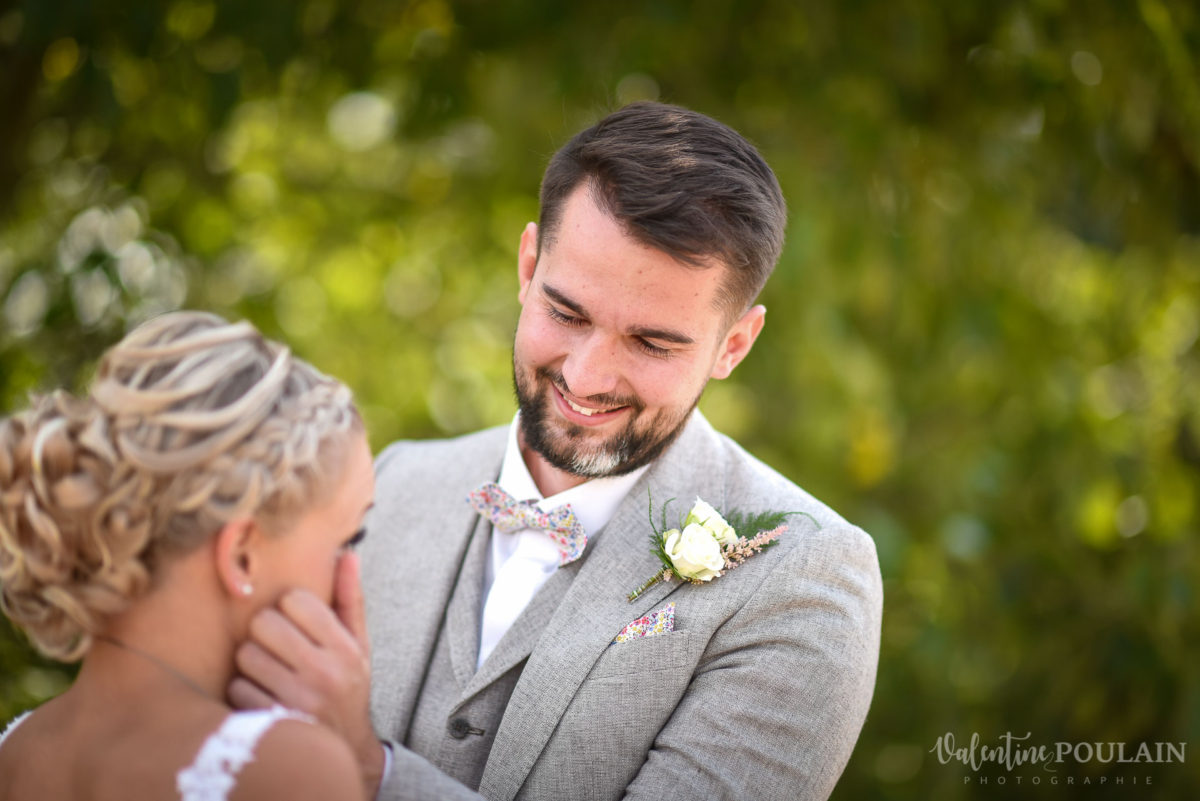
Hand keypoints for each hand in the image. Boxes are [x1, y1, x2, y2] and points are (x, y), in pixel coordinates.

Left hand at [229, 551, 385, 796]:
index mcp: (344, 648)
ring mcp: (296, 699)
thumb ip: (350, 600)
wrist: (345, 748)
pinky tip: (262, 693)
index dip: (290, 606)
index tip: (296, 619)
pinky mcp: (272, 721)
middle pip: (264, 623)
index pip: (296, 600)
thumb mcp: (358, 645)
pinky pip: (237, 688)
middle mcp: (323, 672)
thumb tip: (348, 554)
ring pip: (246, 654)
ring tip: (269, 668)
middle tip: (276, 642)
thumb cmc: (348, 686)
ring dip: (252, 660)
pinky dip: (244, 689)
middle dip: (266, 630)